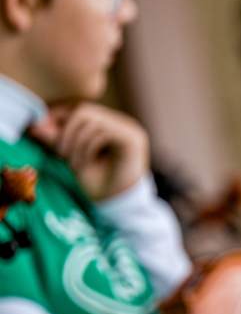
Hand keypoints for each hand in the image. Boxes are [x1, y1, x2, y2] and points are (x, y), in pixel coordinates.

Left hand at [29, 103, 149, 199]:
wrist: (118, 206)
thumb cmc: (96, 183)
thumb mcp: (70, 156)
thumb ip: (56, 140)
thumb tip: (34, 125)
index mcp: (108, 123)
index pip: (79, 107)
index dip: (58, 115)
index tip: (41, 132)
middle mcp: (121, 122)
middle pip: (84, 109)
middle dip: (65, 131)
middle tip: (59, 154)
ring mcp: (130, 129)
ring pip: (91, 119)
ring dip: (75, 142)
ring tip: (73, 164)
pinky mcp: (133, 139)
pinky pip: (103, 131)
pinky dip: (88, 147)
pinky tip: (86, 164)